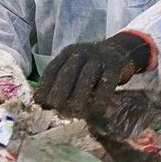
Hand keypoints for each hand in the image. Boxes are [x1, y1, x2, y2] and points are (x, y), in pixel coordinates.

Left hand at [35, 32, 151, 116]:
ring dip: (79, 96)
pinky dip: (101, 99)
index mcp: (68, 53)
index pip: (53, 69)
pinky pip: (106, 83)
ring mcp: (99, 58)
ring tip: (76, 112)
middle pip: (67, 72)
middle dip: (60, 92)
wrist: (120, 50)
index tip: (41, 102)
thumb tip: (43, 104)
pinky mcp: (115, 66)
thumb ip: (61, 82)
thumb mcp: (75, 67)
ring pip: (86, 77)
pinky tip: (98, 111)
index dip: (45, 86)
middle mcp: (82, 53)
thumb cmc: (91, 66)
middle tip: (58, 108)